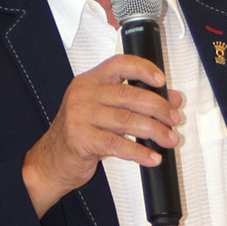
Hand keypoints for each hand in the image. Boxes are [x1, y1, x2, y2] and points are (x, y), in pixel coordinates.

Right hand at [22, 54, 181, 216]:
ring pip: (126, 120)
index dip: (143, 69)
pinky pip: (117, 144)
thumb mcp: (105, 112)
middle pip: (128, 95)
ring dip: (154, 131)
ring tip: (170, 139)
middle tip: (174, 119)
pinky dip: (139, 152)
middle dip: (158, 107)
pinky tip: (152, 157)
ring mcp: (79, 116)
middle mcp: (83, 94)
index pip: (119, 64)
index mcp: (90, 81)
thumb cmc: (81, 134)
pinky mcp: (81, 139)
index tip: (162, 80)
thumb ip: (135, 103)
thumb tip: (172, 100)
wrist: (52, 160)